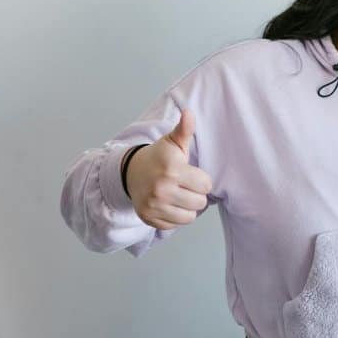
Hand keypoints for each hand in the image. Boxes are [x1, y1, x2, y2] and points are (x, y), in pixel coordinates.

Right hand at [124, 108, 212, 229]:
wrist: (131, 172)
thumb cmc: (158, 157)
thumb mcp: (172, 142)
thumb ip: (184, 129)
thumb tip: (189, 112)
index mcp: (172, 168)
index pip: (206, 185)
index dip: (201, 179)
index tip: (190, 174)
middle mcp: (162, 188)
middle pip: (200, 202)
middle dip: (195, 194)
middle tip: (183, 185)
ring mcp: (154, 205)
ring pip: (190, 216)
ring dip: (187, 207)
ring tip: (177, 195)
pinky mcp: (149, 218)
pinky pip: (176, 225)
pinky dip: (174, 217)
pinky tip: (167, 204)